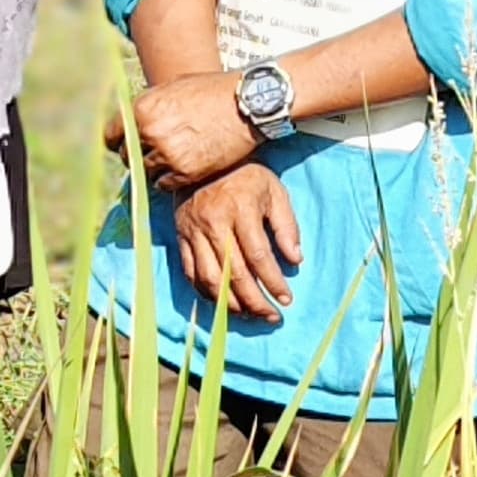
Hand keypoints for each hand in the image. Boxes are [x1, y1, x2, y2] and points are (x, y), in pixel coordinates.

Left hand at [104, 68, 262, 191]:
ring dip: (155, 169)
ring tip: (172, 160)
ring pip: (146, 171)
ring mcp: (167, 153)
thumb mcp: (174, 88)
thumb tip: (134, 121)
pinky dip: (170, 179)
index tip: (122, 147)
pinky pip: (165, 184)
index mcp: (143, 108)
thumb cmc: (213, 91)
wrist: (247, 104)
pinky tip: (182, 168)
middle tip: (154, 154)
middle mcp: (150, 132)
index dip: (117, 142)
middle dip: (137, 155)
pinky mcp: (185, 172)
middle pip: (128, 155)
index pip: (113, 135)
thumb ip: (151, 106)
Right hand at [173, 163, 300, 319]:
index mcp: (240, 210)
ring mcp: (194, 232)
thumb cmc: (246, 177)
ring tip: (249, 316)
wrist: (205, 161)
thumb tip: (295, 260)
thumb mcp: (274, 192)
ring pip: (210, 278)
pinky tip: (222, 303)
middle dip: (255, 301)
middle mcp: (214, 224)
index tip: (286, 299)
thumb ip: (286, 226)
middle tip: (271, 316)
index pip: (258, 256)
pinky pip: (191, 273)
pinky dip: (205, 293)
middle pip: (234, 274)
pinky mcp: (181, 238)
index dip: (273, 282)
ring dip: (230, 304)